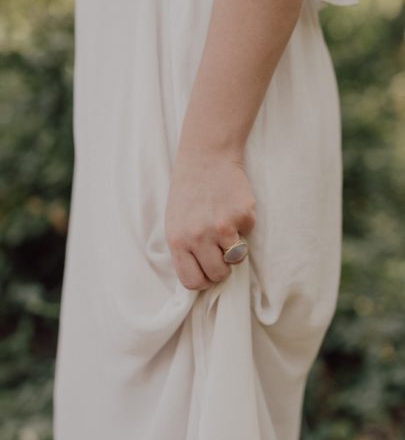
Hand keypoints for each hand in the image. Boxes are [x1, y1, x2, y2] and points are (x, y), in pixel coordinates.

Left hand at [165, 148, 255, 290]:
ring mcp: (222, 227)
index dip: (203, 280)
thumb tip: (201, 275)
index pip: (191, 281)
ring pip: (236, 259)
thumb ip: (185, 249)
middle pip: (217, 275)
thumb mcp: (175, 223)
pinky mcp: (242, 216)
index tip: (207, 272)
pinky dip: (244, 224)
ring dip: (235, 248)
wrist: (205, 158)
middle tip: (221, 251)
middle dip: (222, 268)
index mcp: (177, 240)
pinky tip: (232, 206)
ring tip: (226, 227)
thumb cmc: (188, 193)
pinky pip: (248, 234)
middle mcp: (198, 237)